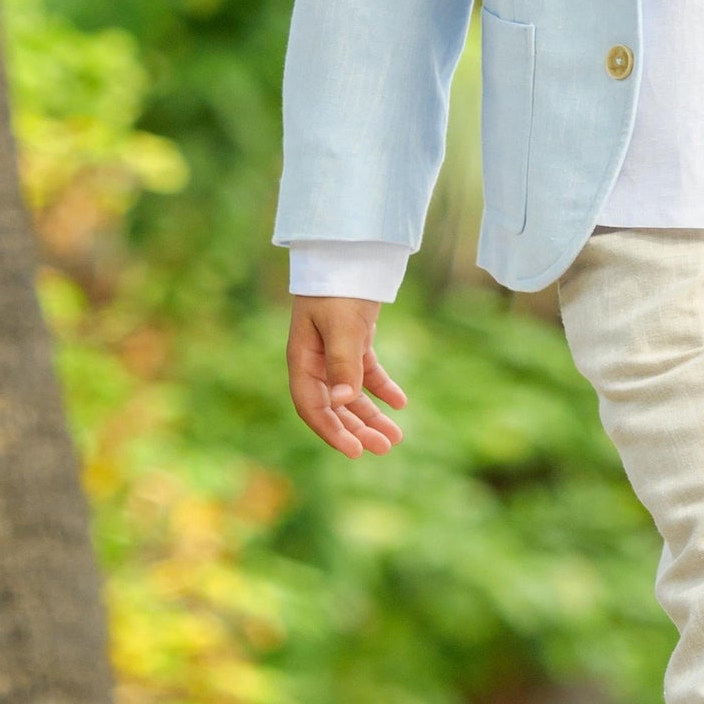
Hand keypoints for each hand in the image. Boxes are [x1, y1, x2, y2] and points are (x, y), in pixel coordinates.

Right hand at [287, 296, 408, 455]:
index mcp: (302, 359)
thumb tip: (343, 404)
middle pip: (335, 406)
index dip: (332, 431)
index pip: (312, 406)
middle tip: (385, 448)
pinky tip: (401, 403)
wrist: (348, 252)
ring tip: (396, 437)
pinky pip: (367, 374)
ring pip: (352, 394)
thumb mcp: (341, 327)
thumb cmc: (337, 288)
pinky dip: (383, 388)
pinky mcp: (354, 343)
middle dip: (358, 429)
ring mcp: (334, 353)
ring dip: (372, 415)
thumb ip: (343, 364)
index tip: (356, 451)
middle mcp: (315, 361)